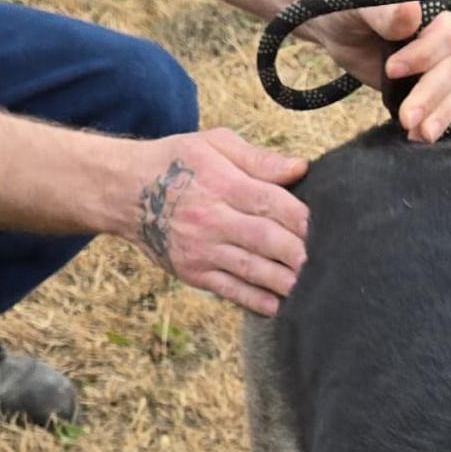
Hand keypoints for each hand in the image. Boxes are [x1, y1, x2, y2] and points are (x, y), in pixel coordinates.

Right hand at [126, 129, 309, 316]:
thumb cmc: (178, 163)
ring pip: (253, 269)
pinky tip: (279, 305)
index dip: (301, 218)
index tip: (324, 229)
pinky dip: (257, 300)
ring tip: (311, 287)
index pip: (270, 202)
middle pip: (266, 238)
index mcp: (221, 182)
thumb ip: (258, 159)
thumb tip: (300, 168)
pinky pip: (231, 290)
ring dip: (285, 281)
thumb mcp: (213, 145)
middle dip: (298, 253)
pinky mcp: (194, 272)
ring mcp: (202, 248)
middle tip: (326, 263)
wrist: (124, 191)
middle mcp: (212, 217)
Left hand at [305, 0, 450, 141]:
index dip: (423, 56)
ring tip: (418, 135)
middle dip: (429, 97)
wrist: (337, 26)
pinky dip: (435, 124)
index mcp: (432, 11)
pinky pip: (445, 108)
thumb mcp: (361, 4)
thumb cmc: (348, 5)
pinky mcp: (431, 89)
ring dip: (438, 116)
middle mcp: (443, 39)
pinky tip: (417, 137)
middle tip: (407, 118)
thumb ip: (386, 12)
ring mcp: (440, 66)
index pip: (444, 37)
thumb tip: (413, 11)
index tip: (392, 70)